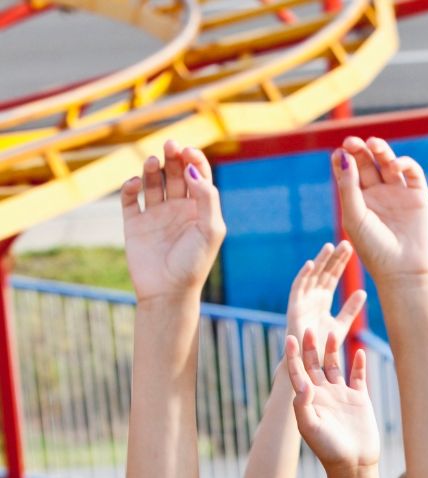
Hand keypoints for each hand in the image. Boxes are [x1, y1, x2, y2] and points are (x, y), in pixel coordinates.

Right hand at [120, 141, 224, 301]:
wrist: (167, 292)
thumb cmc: (193, 264)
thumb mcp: (209, 231)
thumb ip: (206, 199)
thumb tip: (192, 170)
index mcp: (199, 210)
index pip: (198, 176)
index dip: (193, 159)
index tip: (188, 152)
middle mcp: (178, 209)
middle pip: (175, 173)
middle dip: (173, 157)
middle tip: (170, 146)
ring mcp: (155, 215)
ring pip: (152, 181)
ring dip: (152, 168)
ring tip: (152, 163)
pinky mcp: (134, 223)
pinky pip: (130, 198)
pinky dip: (130, 186)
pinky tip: (135, 184)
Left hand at [285, 329, 379, 469]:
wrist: (353, 464)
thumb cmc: (328, 450)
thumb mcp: (310, 428)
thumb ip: (303, 405)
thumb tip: (303, 383)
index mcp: (308, 400)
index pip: (298, 373)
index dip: (293, 356)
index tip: (290, 338)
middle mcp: (323, 394)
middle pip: (314, 364)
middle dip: (310, 347)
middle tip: (309, 328)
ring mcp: (341, 395)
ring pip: (335, 366)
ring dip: (332, 350)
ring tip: (332, 332)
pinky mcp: (359, 399)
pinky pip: (358, 377)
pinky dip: (359, 364)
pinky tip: (359, 351)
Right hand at [286, 241, 366, 352]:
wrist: (309, 363)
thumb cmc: (323, 347)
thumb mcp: (342, 325)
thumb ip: (350, 309)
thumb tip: (363, 292)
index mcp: (323, 300)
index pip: (332, 276)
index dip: (340, 263)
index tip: (351, 249)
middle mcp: (312, 297)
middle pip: (323, 273)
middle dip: (333, 258)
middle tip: (345, 243)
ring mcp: (302, 301)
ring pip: (311, 277)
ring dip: (319, 261)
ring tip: (329, 247)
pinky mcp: (293, 308)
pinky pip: (297, 288)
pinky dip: (303, 276)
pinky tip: (311, 264)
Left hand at [333, 138, 427, 283]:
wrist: (404, 271)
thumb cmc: (374, 249)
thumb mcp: (354, 217)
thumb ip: (348, 186)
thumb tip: (344, 154)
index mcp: (359, 201)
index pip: (349, 171)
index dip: (344, 158)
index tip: (339, 153)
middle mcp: (378, 195)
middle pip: (367, 162)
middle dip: (359, 149)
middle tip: (352, 142)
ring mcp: (399, 194)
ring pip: (388, 162)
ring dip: (380, 149)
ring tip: (373, 144)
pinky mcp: (418, 196)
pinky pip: (412, 171)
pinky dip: (404, 163)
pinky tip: (394, 166)